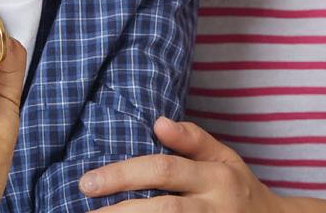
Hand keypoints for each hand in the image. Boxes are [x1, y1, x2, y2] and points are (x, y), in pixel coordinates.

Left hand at [78, 116, 292, 210]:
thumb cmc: (240, 189)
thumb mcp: (225, 158)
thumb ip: (194, 140)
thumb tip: (158, 122)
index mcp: (217, 175)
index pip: (165, 169)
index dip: (124, 174)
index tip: (89, 182)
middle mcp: (215, 206)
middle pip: (164, 209)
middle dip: (120, 211)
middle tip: (85, 212)